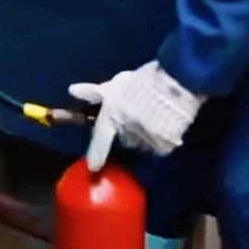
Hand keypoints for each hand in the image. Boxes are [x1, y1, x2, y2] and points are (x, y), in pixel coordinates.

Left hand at [68, 61, 203, 170]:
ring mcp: (146, 140)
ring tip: (151, 119)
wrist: (176, 82)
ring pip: (141, 146)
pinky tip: (163, 124)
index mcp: (112, 116)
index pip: (101, 140)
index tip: (93, 167)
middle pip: (124, 141)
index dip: (96, 155)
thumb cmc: (144, 81)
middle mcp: (127, 132)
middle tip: (135, 118)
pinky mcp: (163, 145)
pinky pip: (158, 147)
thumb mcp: (116, 84)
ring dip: (143, 138)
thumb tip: (72, 91)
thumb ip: (94, 92)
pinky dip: (160, 140)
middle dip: (126, 133)